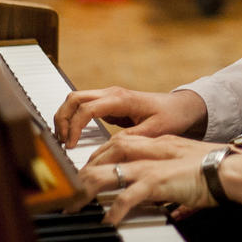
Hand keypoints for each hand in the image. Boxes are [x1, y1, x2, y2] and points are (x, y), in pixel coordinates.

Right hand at [54, 87, 207, 148]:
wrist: (180, 107)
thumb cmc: (170, 116)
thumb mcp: (155, 131)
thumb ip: (133, 138)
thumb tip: (110, 147)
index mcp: (121, 98)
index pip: (87, 108)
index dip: (76, 127)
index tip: (71, 145)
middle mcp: (112, 94)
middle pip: (74, 98)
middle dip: (63, 118)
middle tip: (61, 142)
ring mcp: (109, 97)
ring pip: (76, 100)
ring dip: (66, 117)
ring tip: (64, 140)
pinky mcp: (108, 104)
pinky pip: (83, 107)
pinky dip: (74, 119)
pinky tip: (73, 136)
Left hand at [74, 133, 220, 223]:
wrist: (229, 170)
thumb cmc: (214, 171)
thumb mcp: (186, 171)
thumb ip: (173, 184)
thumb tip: (171, 209)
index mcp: (158, 144)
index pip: (119, 144)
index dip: (99, 156)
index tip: (85, 170)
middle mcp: (151, 150)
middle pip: (108, 154)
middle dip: (84, 171)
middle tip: (69, 191)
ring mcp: (153, 165)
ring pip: (110, 171)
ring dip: (88, 189)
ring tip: (74, 206)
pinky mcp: (158, 181)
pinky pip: (129, 195)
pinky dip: (115, 209)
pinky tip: (107, 221)